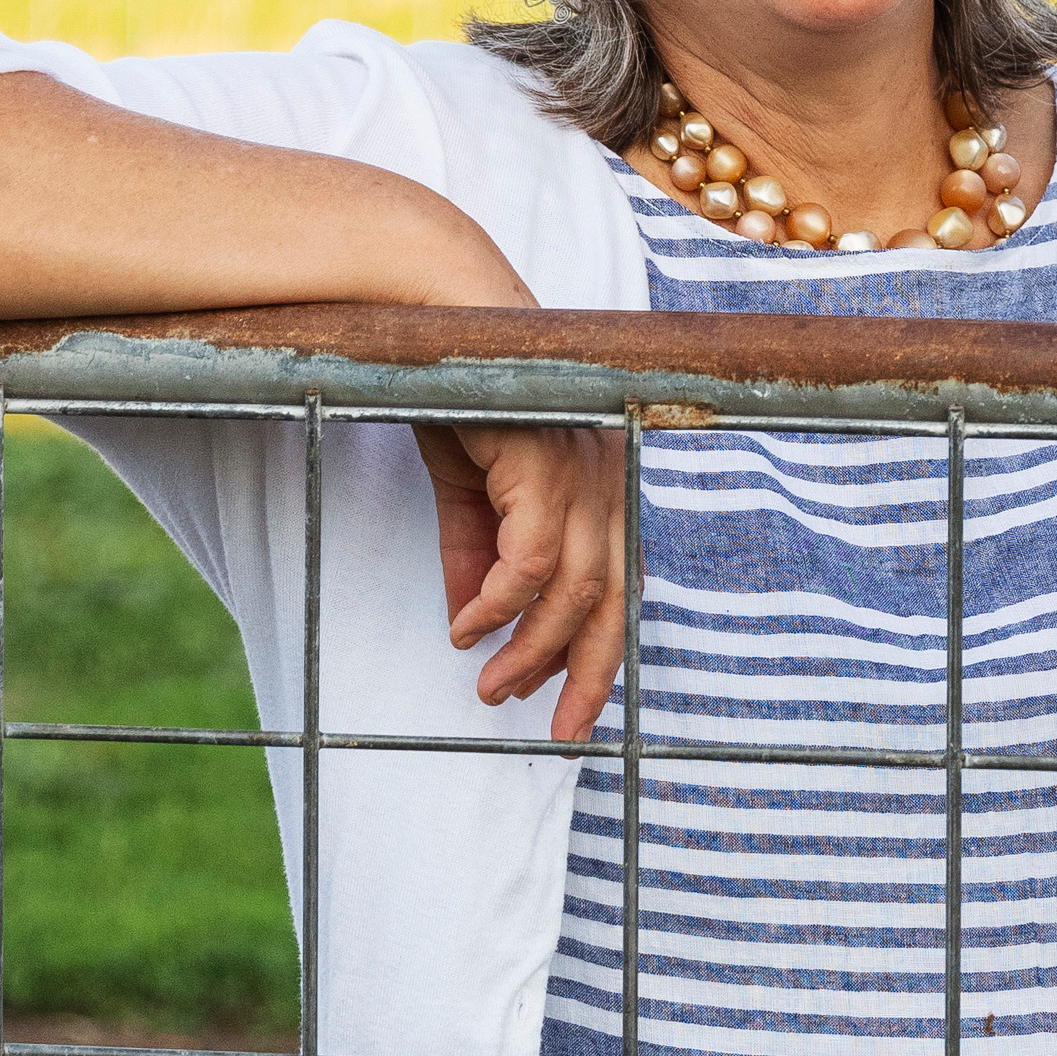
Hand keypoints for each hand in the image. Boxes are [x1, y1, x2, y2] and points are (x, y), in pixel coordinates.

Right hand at [424, 420, 628, 744]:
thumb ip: (475, 560)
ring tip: (491, 685)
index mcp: (601, 485)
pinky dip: (498, 604)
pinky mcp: (547, 463)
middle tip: (556, 730)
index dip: (602, 654)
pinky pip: (531, 558)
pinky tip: (467, 628)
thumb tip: (468, 631)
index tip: (569, 710)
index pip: (620, 586)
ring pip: (575, 588)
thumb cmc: (459, 399)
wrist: (435, 325)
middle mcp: (607, 479)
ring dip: (531, 648)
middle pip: (616, 598)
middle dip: (591, 674)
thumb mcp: (468, 497)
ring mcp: (582, 469)